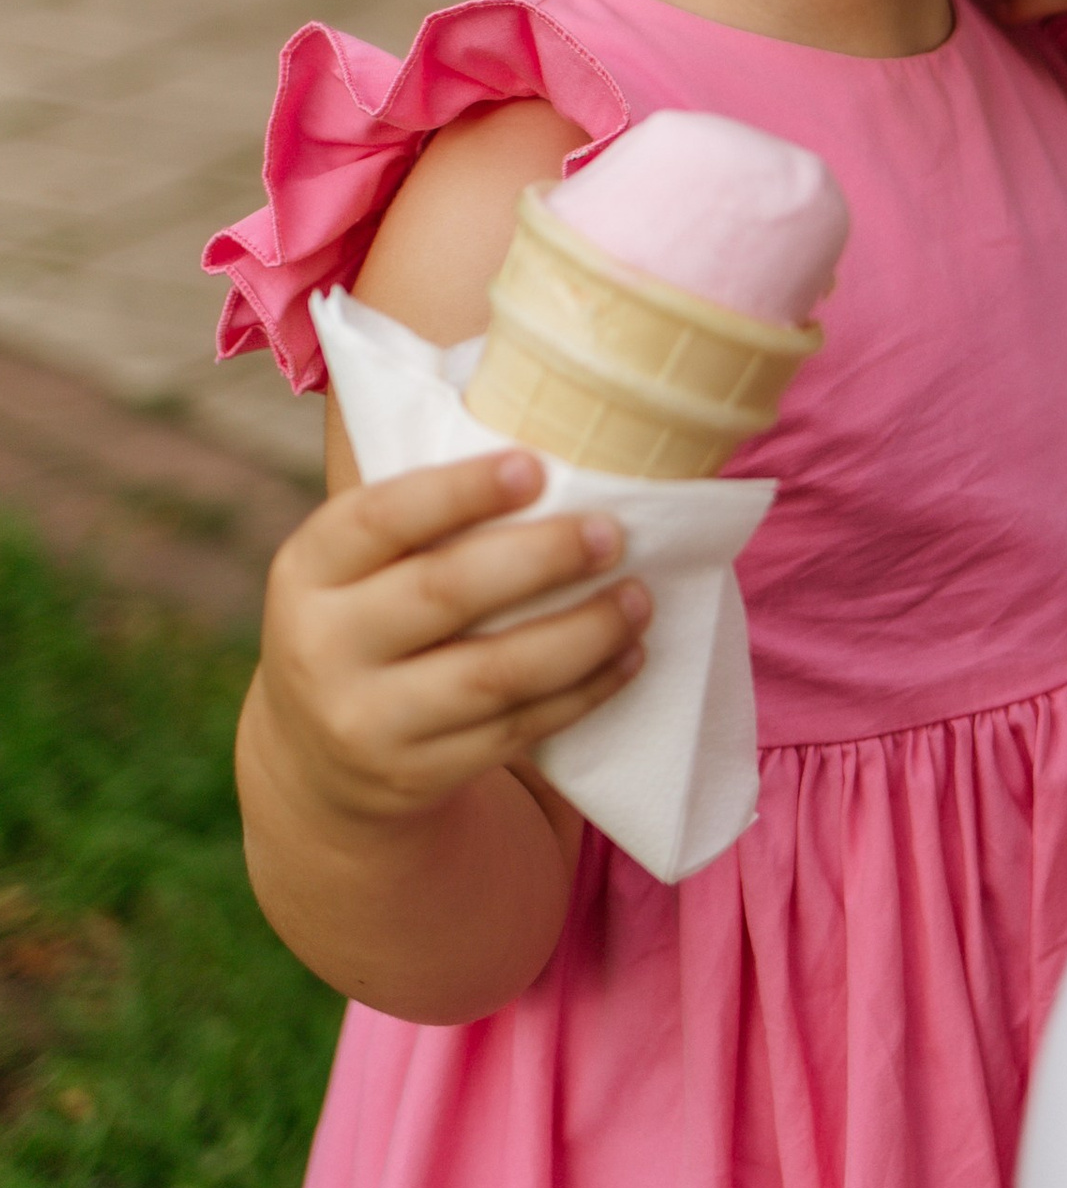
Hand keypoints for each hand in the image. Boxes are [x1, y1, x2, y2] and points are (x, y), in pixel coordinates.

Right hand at [246, 451, 650, 826]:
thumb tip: (545, 412)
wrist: (320, 757)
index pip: (377, 518)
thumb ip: (423, 509)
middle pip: (444, 595)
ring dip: (582, 633)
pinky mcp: (418, 775)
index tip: (534, 465)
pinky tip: (629, 655)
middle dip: (541, 559)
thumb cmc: (373, 614)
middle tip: (615, 531)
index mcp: (306, 569)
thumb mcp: (359, 565)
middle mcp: (321, 646)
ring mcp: (366, 719)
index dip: (456, 491)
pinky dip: (583, 691)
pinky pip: (517, 731)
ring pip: (492, 675)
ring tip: (639, 596)